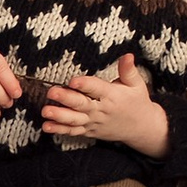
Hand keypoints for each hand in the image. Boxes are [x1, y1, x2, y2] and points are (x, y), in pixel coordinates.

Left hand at [39, 53, 170, 152]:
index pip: (97, 89)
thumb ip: (128, 70)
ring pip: (75, 120)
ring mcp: (94, 122)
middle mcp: (101, 110)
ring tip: (45, 112)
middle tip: (51, 93)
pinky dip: (60, 130)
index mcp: (112, 95)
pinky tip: (46, 127)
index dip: (85, 84)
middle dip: (66, 99)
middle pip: (82, 104)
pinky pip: (74, 131)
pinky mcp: (90, 131)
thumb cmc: (137, 102)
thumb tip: (128, 55)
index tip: (73, 80)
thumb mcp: (136, 84)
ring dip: (59, 116)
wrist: (141, 128)